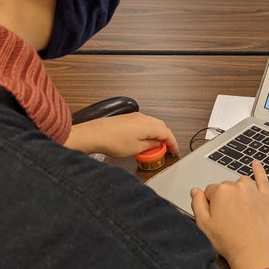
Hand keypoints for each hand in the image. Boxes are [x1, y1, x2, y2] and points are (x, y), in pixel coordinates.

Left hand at [64, 113, 178, 157]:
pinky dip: (147, 131)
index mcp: (148, 125)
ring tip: (154, 147)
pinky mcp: (126, 118)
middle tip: (166, 150)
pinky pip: (143, 123)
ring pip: (152, 124)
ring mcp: (134, 117)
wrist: (93, 134)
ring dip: (156, 134)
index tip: (175, 151)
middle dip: (165, 138)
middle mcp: (143, 118)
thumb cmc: (112, 141)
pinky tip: (142, 140)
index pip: (167, 133)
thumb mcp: (136, 149)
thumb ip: (150, 145)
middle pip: (161, 126)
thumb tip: (157, 144)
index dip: (173, 143)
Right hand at [190, 160, 268, 268]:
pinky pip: (262, 179)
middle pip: (225, 188)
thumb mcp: (203, 224)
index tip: (214, 217)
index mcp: (220, 192)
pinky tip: (256, 164)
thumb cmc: (229, 241)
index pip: (209, 191)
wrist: (254, 252)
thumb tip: (195, 191)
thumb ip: (197, 204)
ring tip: (237, 209)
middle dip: (224, 199)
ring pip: (241, 184)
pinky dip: (259, 170)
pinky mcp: (265, 198)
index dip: (210, 205)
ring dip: (237, 191)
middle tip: (226, 219)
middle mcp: (237, 187)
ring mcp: (253, 191)